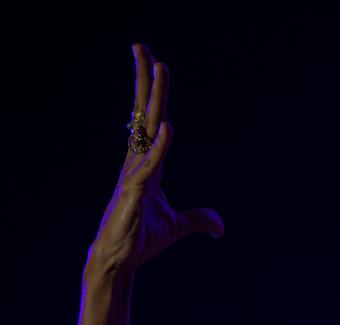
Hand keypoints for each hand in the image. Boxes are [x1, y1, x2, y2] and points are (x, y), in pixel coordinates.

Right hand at [87, 43, 223, 277]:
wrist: (119, 260)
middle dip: (146, 82)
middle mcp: (137, 162)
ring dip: (154, 101)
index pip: (149, 121)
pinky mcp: (133, 194)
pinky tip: (168, 129)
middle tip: (143, 49)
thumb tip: (220, 227)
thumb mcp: (177, 226)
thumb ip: (198, 220)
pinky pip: (147, 166)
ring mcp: (133, 175)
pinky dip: (159, 148)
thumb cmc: (139, 238)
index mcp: (147, 164)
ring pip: (146, 131)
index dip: (151, 93)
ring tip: (159, 71)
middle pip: (144, 115)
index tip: (152, 63)